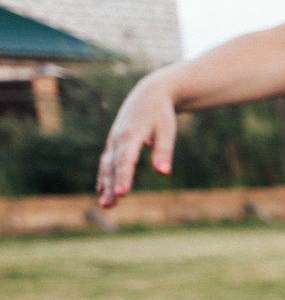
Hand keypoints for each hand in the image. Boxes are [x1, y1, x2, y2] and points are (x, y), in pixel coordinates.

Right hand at [96, 73, 177, 206]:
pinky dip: (105, 175)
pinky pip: (107, 161)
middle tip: (109, 206)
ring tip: (106, 205)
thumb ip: (163, 151)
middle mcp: (118, 139)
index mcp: (131, 135)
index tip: (122, 193)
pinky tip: (103, 190)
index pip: (126, 160)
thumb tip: (164, 172)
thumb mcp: (167, 130)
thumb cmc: (161, 113)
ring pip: (108, 166)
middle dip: (111, 186)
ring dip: (106, 185)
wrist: (149, 94)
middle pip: (114, 166)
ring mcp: (113, 141)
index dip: (124, 177)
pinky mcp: (114, 143)